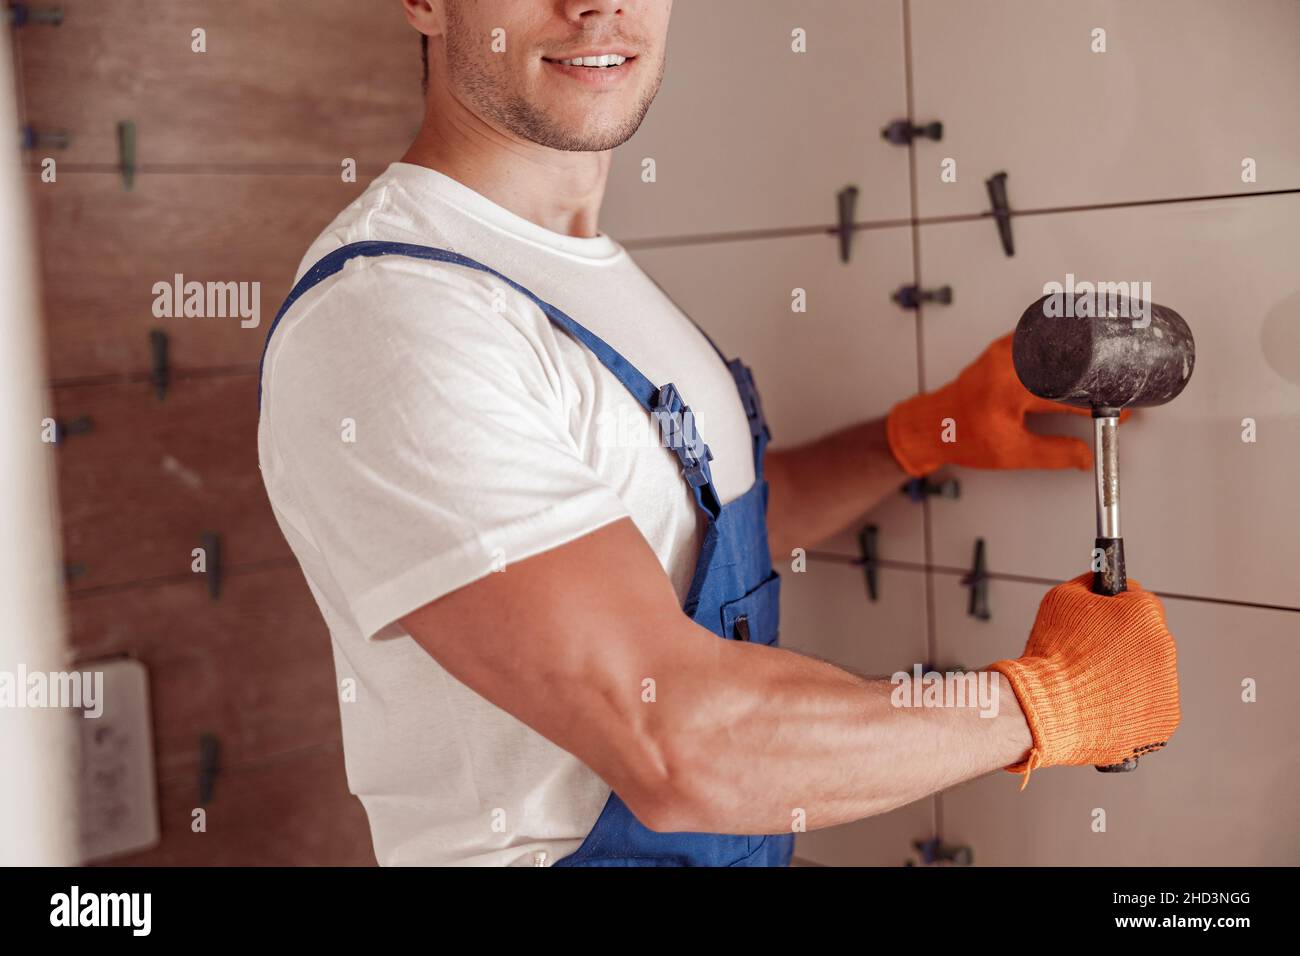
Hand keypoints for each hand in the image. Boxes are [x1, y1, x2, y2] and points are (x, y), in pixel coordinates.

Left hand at [886, 332, 1127, 476]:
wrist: (933, 425)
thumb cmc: (962, 436)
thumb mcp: (1011, 454)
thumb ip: (1053, 454)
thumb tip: (1087, 456)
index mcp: (1011, 386)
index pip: (1069, 390)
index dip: (1098, 402)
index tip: (1117, 409)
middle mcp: (1007, 361)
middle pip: (1067, 359)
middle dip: (1095, 375)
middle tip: (1112, 390)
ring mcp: (1003, 350)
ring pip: (1055, 344)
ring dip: (1078, 358)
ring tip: (1097, 374)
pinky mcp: (1001, 348)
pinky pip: (1038, 339)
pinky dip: (1058, 349)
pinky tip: (1071, 360)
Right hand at [988, 573, 1180, 785]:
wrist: (1047, 707)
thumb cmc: (1051, 654)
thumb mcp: (1061, 598)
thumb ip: (1089, 584)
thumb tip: (1101, 581)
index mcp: (1143, 612)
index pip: (1141, 602)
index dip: (1118, 612)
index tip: (1104, 624)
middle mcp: (1164, 645)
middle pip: (1148, 639)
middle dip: (1125, 645)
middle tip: (1092, 657)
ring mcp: (1168, 685)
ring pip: (1151, 673)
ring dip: (1130, 675)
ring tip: (1095, 684)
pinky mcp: (1165, 718)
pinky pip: (1151, 706)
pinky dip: (1132, 706)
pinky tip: (1106, 705)